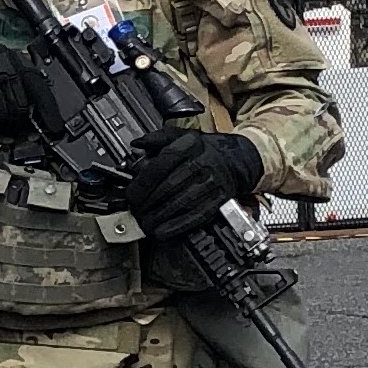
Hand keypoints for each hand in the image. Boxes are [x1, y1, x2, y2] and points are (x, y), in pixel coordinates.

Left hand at [127, 127, 265, 241]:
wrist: (235, 160)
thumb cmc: (204, 150)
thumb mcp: (181, 135)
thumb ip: (157, 139)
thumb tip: (136, 145)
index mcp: (189, 145)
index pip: (161, 165)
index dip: (143, 183)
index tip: (131, 195)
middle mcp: (201, 163)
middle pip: (169, 186)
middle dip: (148, 203)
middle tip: (135, 212)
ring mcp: (211, 183)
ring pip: (180, 203)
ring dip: (159, 217)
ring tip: (145, 223)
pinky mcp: (218, 200)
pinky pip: (195, 216)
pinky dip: (177, 226)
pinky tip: (163, 231)